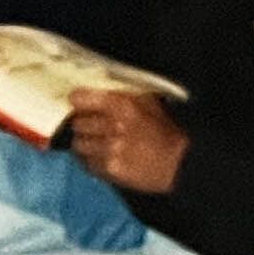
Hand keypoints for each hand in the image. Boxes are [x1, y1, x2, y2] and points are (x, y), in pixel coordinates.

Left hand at [68, 90, 189, 193]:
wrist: (177, 163)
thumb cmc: (162, 131)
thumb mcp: (147, 103)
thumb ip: (120, 93)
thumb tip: (94, 86)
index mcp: (123, 105)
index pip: (80, 98)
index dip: (78, 101)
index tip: (79, 102)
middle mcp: (114, 126)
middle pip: (77, 123)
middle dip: (84, 124)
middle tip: (96, 127)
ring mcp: (110, 149)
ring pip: (78, 144)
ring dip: (87, 144)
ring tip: (102, 144)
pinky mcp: (109, 168)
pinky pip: (86, 162)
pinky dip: (93, 160)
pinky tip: (108, 157)